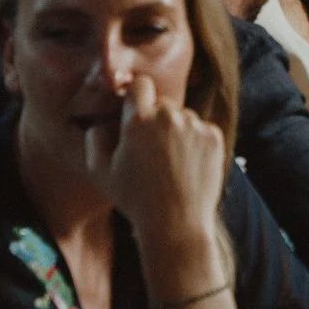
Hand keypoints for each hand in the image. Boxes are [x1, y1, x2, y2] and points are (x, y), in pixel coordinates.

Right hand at [89, 76, 225, 260]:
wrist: (176, 223)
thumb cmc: (134, 200)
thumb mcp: (100, 173)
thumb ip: (94, 139)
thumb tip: (99, 121)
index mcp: (139, 121)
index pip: (140, 85)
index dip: (136, 96)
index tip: (135, 111)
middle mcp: (169, 116)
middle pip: (162, 103)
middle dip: (155, 118)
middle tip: (150, 149)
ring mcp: (195, 125)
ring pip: (183, 116)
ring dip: (176, 130)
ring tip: (169, 163)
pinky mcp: (214, 136)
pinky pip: (201, 129)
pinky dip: (195, 142)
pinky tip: (186, 166)